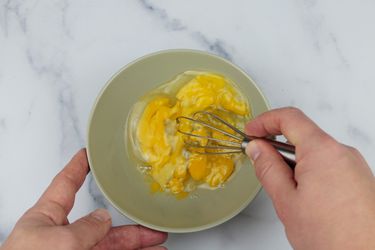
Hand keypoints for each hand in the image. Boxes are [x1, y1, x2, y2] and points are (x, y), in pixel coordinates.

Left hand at [1, 149, 166, 249]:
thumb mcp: (57, 242)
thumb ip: (85, 228)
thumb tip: (103, 217)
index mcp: (45, 219)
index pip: (65, 184)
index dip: (78, 167)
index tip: (87, 155)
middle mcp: (61, 238)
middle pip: (100, 223)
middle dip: (127, 220)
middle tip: (147, 219)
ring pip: (111, 245)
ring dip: (136, 243)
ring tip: (157, 240)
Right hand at [245, 107, 374, 249]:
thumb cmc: (333, 237)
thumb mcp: (286, 201)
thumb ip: (268, 168)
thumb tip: (257, 148)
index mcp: (322, 151)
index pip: (289, 118)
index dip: (264, 121)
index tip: (251, 131)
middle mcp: (343, 153)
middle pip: (303, 136)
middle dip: (279, 148)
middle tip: (261, 163)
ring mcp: (355, 165)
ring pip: (316, 152)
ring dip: (295, 163)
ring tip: (288, 193)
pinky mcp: (361, 179)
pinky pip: (330, 165)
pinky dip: (312, 172)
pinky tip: (308, 199)